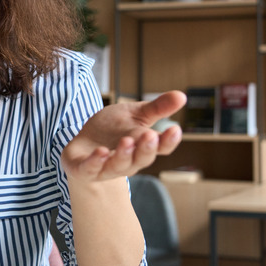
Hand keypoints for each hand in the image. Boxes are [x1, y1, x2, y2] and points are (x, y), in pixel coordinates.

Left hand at [61, 91, 185, 182]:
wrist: (84, 143)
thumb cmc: (113, 129)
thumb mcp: (135, 114)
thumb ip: (157, 107)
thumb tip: (182, 95)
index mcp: (142, 147)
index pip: (160, 147)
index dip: (168, 141)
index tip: (175, 129)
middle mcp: (128, 162)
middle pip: (141, 159)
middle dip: (146, 149)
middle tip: (150, 135)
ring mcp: (106, 168)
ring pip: (118, 166)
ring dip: (123, 155)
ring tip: (126, 141)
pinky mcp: (84, 169)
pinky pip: (90, 170)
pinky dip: (95, 162)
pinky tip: (100, 151)